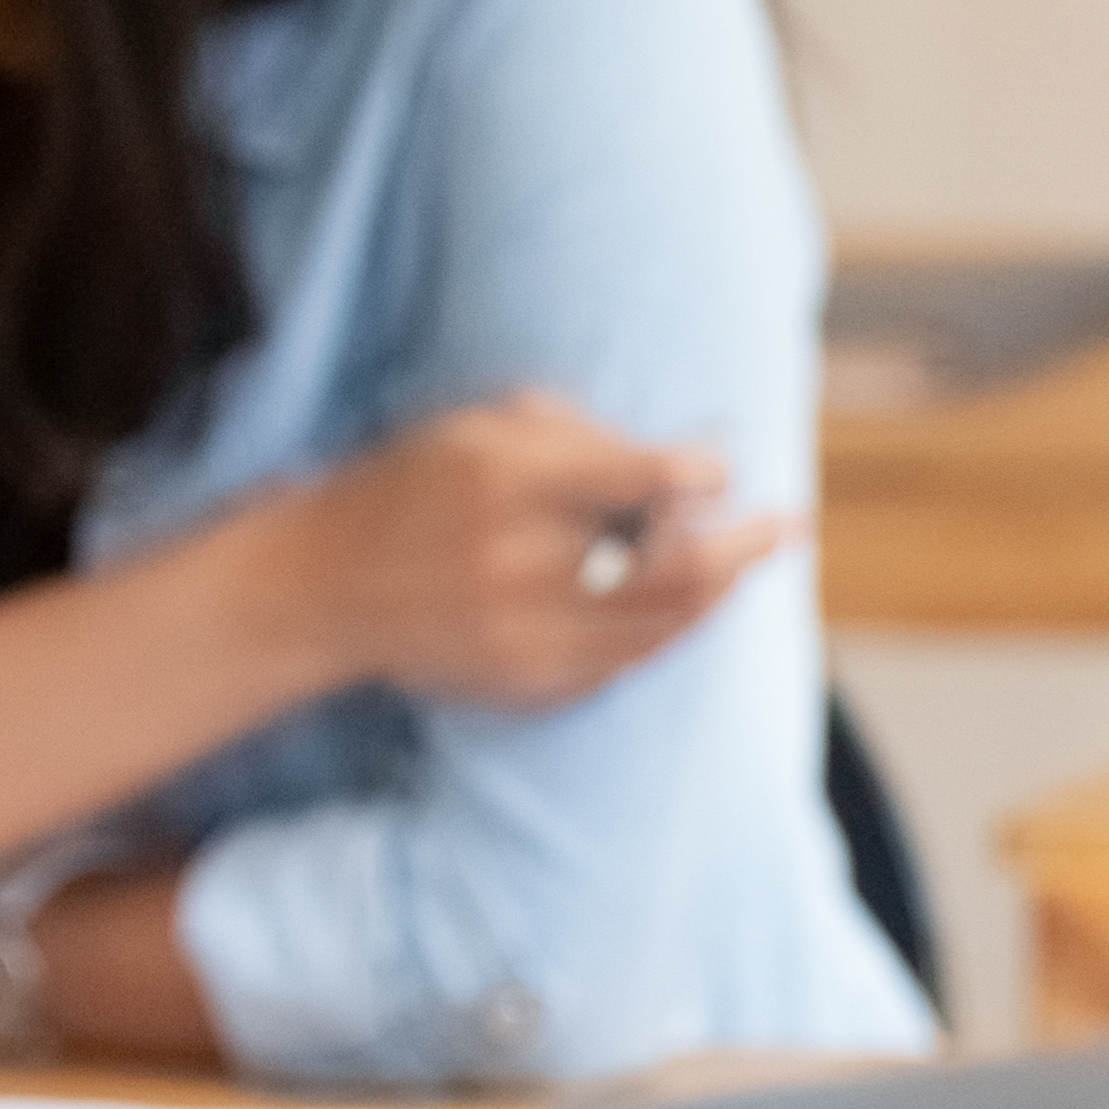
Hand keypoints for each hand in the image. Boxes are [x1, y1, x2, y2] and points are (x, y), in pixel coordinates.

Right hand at [288, 392, 782, 709]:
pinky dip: (669, 631)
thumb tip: (692, 464)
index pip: (640, 480)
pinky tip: (690, 605)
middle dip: (742, 549)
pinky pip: (627, 661)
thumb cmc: (417, 489)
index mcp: (504, 482)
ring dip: (718, 592)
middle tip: (787, 528)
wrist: (322, 585)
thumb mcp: (480, 429)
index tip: (726, 474)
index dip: (700, 477)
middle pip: (672, 567)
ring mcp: (521, 633)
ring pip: (663, 623)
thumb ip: (581, 437)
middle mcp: (517, 562)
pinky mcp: (523, 679)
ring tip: (748, 562)